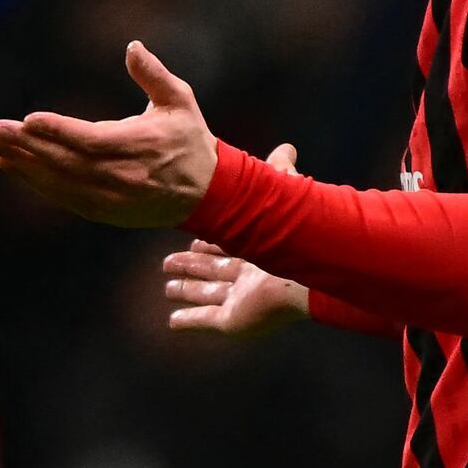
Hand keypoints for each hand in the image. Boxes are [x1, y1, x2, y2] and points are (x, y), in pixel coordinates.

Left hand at [0, 40, 221, 229]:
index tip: (28, 119)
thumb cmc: (190, 140)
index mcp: (141, 145)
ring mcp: (111, 198)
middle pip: (66, 161)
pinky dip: (35, 182)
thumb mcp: (180, 101)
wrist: (206, 194)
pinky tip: (12, 166)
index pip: (91, 140)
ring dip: (24, 164)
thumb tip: (132, 46)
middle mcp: (123, 175)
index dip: (58, 131)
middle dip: (26, 146)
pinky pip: (63, 196)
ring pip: (59, 181)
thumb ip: (153, 74)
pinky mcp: (103, 211)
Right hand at [164, 144, 313, 335]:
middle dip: (192, 266)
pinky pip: (205, 321)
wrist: (301, 275)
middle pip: (215, 271)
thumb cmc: (293, 232)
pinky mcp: (234, 321)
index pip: (230, 245)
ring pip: (207, 295)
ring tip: (168, 289)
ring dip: (188, 292)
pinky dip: (188, 321)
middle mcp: (250, 276)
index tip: (192, 239)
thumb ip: (281, 171)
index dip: (211, 243)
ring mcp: (242, 301)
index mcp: (261, 249)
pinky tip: (172, 321)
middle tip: (166, 263)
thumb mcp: (282, 193)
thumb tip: (288, 146)